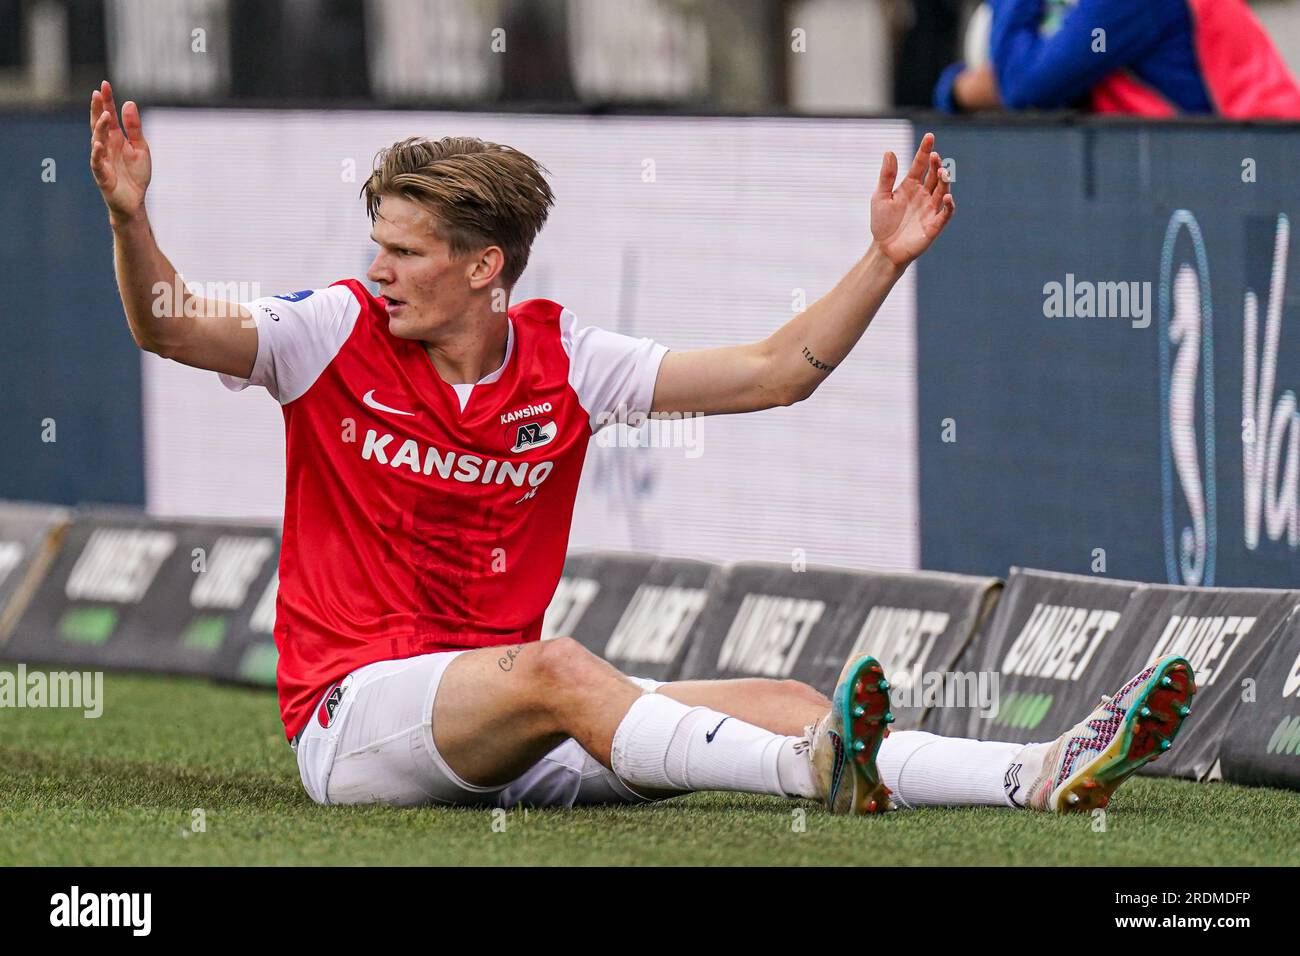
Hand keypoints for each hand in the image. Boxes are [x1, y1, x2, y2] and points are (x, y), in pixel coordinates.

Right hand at [89, 80, 151, 221]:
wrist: (135, 200)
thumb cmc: (136, 174)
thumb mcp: (140, 147)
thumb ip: (134, 128)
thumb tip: (128, 103)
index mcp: (115, 138)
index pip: (108, 116)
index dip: (106, 101)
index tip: (104, 85)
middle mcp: (106, 146)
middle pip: (99, 124)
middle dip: (98, 109)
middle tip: (98, 93)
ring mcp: (102, 159)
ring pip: (97, 141)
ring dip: (99, 128)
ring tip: (104, 115)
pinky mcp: (102, 175)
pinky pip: (97, 163)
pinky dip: (97, 154)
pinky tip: (98, 144)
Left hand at [870, 133, 954, 268]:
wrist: (884, 249)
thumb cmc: (882, 223)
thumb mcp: (880, 197)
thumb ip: (886, 176)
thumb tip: (889, 151)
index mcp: (910, 185)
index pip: (920, 164)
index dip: (925, 151)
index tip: (930, 137)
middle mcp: (923, 194)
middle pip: (934, 175)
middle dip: (936, 165)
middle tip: (935, 156)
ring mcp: (930, 208)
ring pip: (942, 191)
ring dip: (944, 181)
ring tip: (942, 172)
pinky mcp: (934, 224)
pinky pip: (946, 213)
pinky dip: (949, 205)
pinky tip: (947, 197)